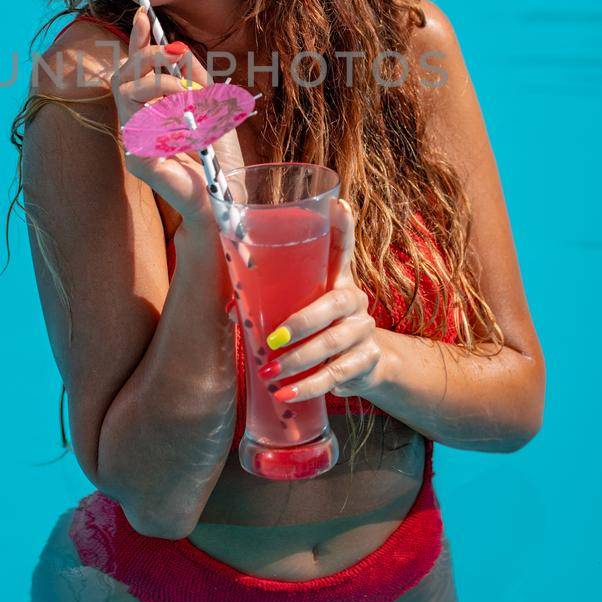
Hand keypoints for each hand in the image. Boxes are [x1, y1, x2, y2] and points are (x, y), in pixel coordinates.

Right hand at [112, 5, 245, 233]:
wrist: (222, 199)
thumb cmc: (215, 156)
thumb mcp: (212, 107)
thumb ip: (196, 80)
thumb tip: (181, 52)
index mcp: (149, 107)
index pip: (136, 67)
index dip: (137, 39)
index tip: (144, 12)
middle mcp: (134, 121)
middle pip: (123, 76)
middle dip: (150, 57)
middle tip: (177, 55)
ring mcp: (133, 142)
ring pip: (129, 94)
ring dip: (164, 86)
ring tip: (193, 97)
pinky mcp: (139, 162)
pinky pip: (145, 127)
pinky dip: (172, 119)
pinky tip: (192, 128)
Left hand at [257, 198, 387, 401]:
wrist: (363, 365)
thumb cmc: (319, 328)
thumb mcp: (302, 308)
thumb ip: (273, 299)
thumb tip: (233, 302)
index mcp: (337, 280)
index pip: (342, 249)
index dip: (343, 228)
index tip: (338, 206)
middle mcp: (354, 300)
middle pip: (334, 306)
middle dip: (301, 324)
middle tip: (272, 341)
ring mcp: (364, 331)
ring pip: (334, 346)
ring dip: (300, 363)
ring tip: (271, 374)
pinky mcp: (368, 361)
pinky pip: (339, 375)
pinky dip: (310, 387)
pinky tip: (287, 394)